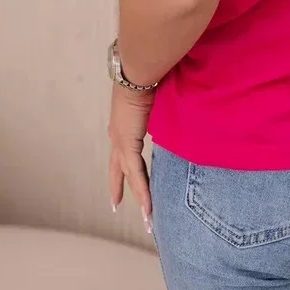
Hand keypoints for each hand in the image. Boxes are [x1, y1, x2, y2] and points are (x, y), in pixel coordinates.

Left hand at [108, 82, 154, 231]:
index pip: (121, 150)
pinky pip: (137, 173)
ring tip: (146, 217)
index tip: (121, 176)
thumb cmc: (147, 76)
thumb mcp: (153, 95)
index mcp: (122, 123)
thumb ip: (160, 105)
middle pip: (117, 168)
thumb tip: (174, 101)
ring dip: (138, 197)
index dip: (122, 165)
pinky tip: (148, 207)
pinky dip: (143, 192)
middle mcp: (117, 134)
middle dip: (118, 186)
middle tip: (116, 204)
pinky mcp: (128, 145)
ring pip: (129, 176)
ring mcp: (120, 141)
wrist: (137, 73)